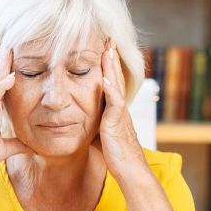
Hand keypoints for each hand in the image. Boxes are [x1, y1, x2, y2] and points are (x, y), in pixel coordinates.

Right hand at [0, 47, 31, 177]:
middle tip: (8, 44)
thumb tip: (33, 147)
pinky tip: (11, 76)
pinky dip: (3, 85)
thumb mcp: (5, 149)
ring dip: (1, 66)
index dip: (3, 72)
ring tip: (8, 50)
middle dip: (1, 62)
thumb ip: (18, 145)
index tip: (9, 59)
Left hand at [94, 38, 147, 181]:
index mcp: (115, 110)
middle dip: (111, 59)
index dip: (107, 67)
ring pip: (116, 86)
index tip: (102, 50)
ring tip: (108, 50)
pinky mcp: (117, 124)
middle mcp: (119, 109)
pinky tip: (104, 79)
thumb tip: (80, 121)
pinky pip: (115, 105)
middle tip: (108, 39)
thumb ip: (93, 125)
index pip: (111, 83)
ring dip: (111, 68)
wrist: (130, 171)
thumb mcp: (101, 136)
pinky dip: (110, 91)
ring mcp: (120, 115)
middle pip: (115, 79)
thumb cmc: (116, 156)